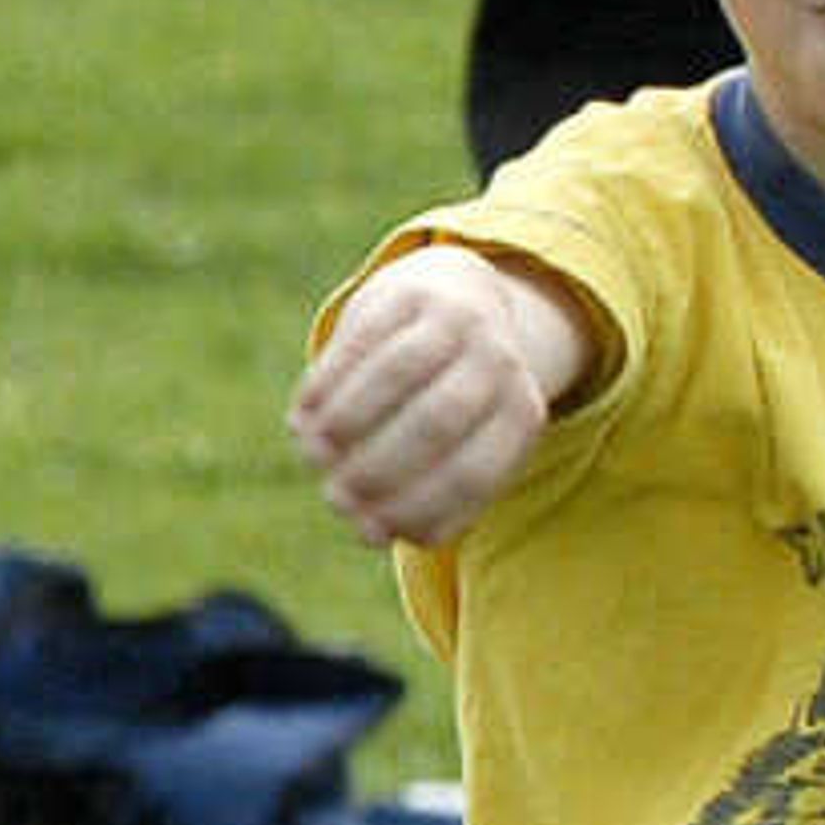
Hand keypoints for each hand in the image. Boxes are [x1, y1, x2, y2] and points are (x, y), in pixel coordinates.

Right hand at [293, 250, 573, 552]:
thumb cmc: (450, 399)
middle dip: (380, 467)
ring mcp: (456, 317)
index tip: (371, 533)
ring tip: (313, 458)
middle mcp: (498, 359)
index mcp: (521, 412)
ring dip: (349, 422)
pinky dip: (328, 385)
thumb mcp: (459, 444)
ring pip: (397, 373)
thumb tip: (368, 533)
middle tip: (335, 499)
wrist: (462, 300)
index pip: (473, 473)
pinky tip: (303, 418)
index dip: (416, 509)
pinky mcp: (408, 291)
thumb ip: (422, 491)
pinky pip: (363, 339)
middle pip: (437, 420)